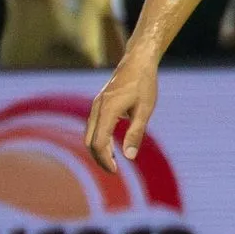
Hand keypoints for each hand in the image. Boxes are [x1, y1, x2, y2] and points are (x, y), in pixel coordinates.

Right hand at [82, 55, 160, 173]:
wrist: (137, 62)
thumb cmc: (144, 84)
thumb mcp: (145, 110)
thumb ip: (136, 133)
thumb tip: (130, 157)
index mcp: (107, 110)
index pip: (99, 142)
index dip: (105, 160)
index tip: (116, 171)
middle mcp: (96, 108)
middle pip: (90, 141)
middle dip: (99, 158)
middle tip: (114, 171)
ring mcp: (95, 106)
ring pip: (89, 134)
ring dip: (98, 149)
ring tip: (113, 162)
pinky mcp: (99, 104)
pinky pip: (93, 127)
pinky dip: (99, 139)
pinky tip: (111, 147)